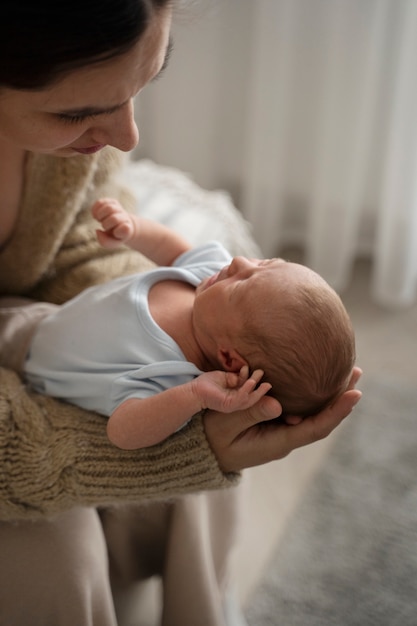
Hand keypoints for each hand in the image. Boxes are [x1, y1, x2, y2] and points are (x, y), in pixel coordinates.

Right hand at [92, 197, 136, 247]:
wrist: (122, 224)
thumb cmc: (116, 235)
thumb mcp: (112, 242)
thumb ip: (104, 241)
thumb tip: (97, 231)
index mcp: (127, 229)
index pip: (125, 229)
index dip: (119, 231)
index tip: (116, 233)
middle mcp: (125, 217)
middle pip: (114, 219)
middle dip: (106, 225)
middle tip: (105, 227)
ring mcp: (119, 208)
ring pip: (109, 208)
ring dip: (100, 215)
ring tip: (100, 219)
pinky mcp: (112, 202)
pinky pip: (100, 202)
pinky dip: (95, 209)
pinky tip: (96, 215)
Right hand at [203, 366, 361, 472]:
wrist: (202, 451)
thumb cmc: (210, 438)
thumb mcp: (224, 425)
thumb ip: (248, 413)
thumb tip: (277, 404)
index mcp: (277, 443)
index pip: (316, 428)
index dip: (337, 412)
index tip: (355, 394)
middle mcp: (286, 438)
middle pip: (322, 419)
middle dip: (340, 397)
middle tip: (356, 372)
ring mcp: (282, 431)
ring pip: (314, 413)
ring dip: (331, 394)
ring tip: (347, 371)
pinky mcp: (275, 424)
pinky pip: (302, 410)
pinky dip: (315, 395)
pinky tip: (321, 379)